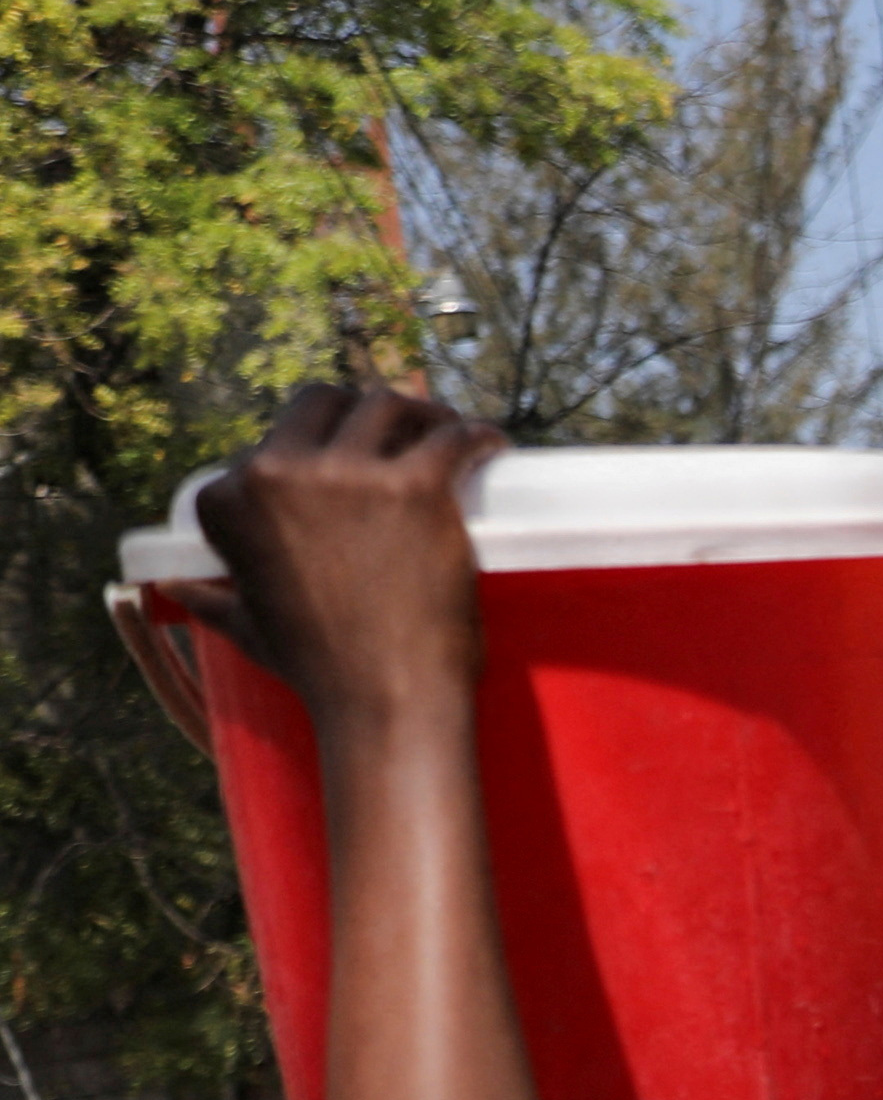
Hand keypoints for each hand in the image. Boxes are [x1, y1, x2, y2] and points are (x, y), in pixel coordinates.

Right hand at [193, 384, 499, 728]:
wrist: (384, 697)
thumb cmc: (319, 669)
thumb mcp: (247, 627)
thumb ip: (209, 601)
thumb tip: (175, 589)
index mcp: (229, 500)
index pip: (268, 444)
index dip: (310, 447)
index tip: (347, 461)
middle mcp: (277, 473)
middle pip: (322, 402)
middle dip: (358, 409)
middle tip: (399, 432)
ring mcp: (347, 475)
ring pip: (385, 404)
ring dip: (418, 411)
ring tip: (444, 431)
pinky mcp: (416, 485)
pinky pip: (452, 436)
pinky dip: (476, 434)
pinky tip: (489, 443)